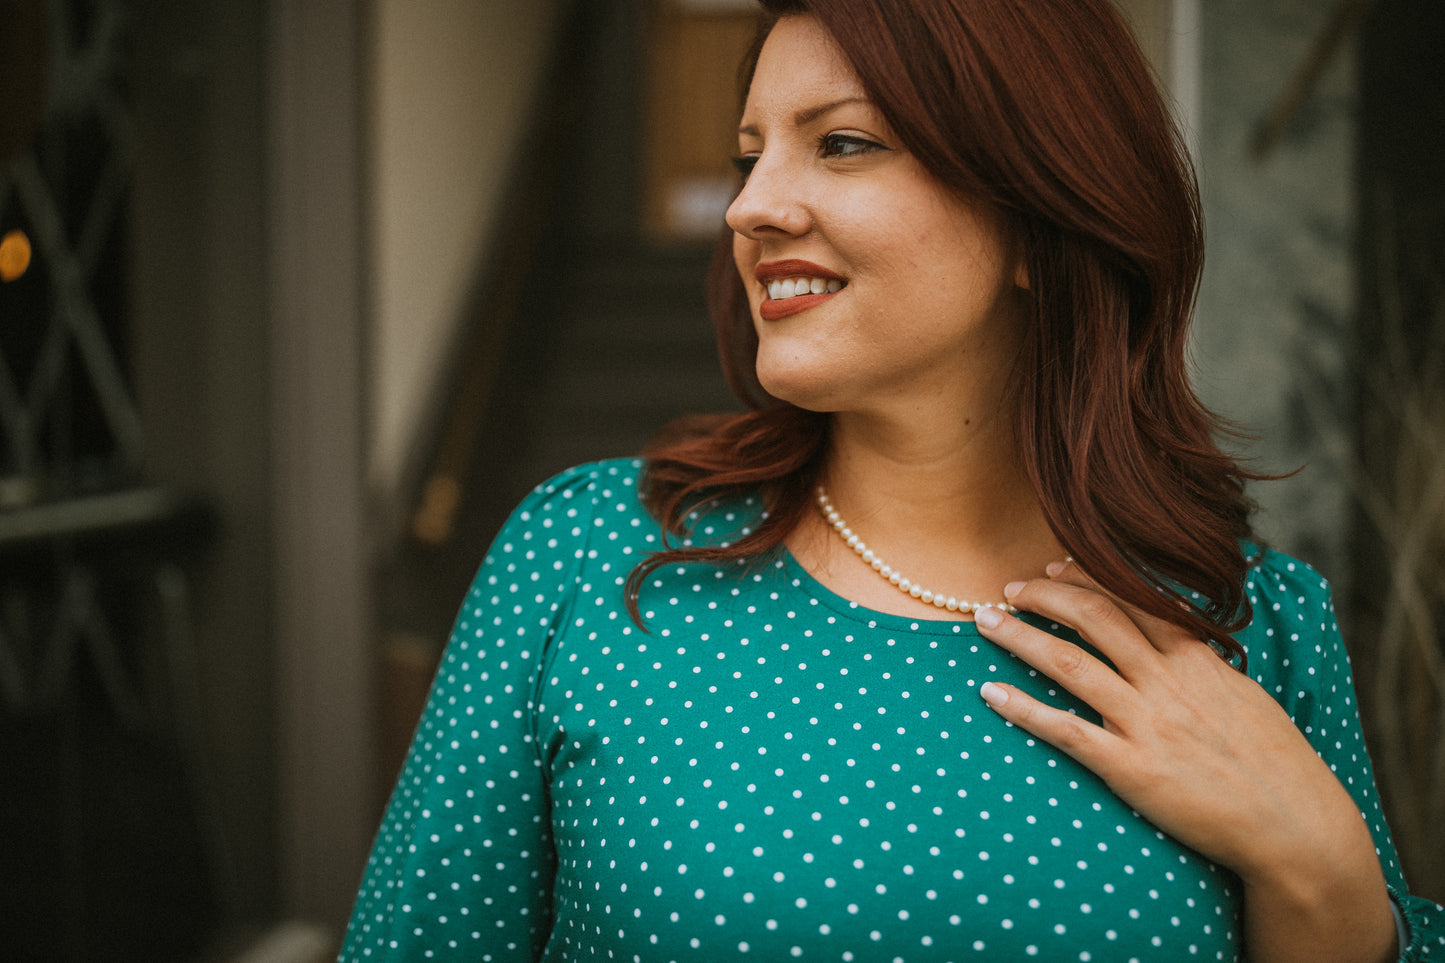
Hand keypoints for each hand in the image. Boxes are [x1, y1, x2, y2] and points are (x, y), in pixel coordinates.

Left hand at [972, 561, 1395, 962]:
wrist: (1295, 826)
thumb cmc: (1275, 765)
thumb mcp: (1245, 696)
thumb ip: (1203, 666)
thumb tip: (1176, 643)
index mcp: (1196, 660)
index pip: (1132, 599)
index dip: (1087, 578)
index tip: (1054, 566)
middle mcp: (1167, 681)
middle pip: (1094, 618)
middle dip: (1044, 596)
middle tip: (1008, 588)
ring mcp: (1147, 723)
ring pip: (1069, 663)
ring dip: (1019, 637)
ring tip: (984, 621)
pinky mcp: (1131, 767)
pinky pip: (1065, 730)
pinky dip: (1023, 708)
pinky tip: (989, 694)